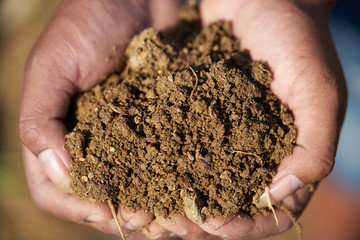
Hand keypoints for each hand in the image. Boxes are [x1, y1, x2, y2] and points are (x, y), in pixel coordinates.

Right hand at [19, 0, 183, 237]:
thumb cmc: (87, 22)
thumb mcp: (53, 64)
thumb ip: (41, 117)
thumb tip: (56, 171)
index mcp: (56, 135)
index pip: (55, 190)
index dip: (78, 207)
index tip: (108, 213)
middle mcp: (89, 143)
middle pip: (98, 198)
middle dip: (122, 216)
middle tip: (151, 223)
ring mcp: (123, 138)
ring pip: (133, 188)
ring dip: (152, 208)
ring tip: (174, 217)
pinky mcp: (154, 127)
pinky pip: (161, 164)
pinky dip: (172, 182)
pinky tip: (188, 191)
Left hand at [152, 0, 346, 238]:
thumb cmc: (298, 39)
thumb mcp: (318, 94)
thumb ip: (312, 149)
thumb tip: (278, 196)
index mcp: (288, 158)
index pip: (270, 212)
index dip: (244, 226)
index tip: (214, 223)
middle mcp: (253, 154)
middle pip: (228, 204)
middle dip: (200, 220)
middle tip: (170, 223)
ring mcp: (223, 136)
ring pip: (198, 182)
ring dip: (174, 200)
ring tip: (149, 207)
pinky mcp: (197, 114)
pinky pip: (177, 145)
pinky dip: (160, 163)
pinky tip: (139, 169)